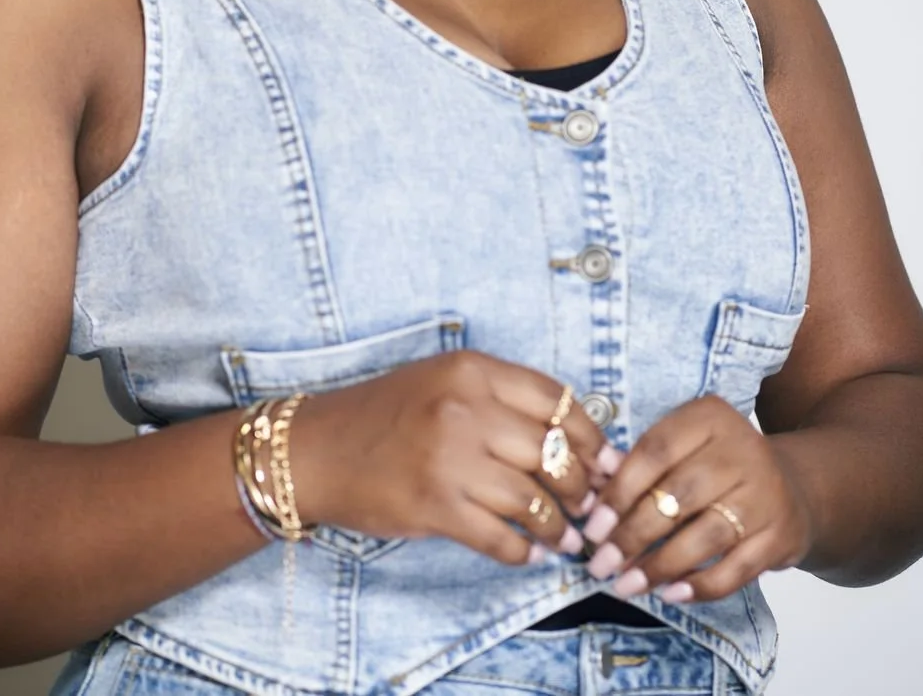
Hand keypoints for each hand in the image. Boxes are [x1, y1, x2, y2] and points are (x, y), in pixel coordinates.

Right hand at [288, 351, 607, 564]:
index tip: (605, 461)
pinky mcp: (435, 507)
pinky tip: (529, 552)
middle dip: (580, 486)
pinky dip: (523, 551)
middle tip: (586, 504)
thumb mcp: (444, 380)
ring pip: (533, 500)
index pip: (558, 401)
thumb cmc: (386, 413)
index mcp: (472, 370)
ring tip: (564, 536)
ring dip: (558, 526)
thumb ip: (503, 400)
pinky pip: (501, 537)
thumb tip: (574, 438)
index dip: (591, 436)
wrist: (316, 449)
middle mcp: (464, 409)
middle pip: (553, 453)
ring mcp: (449, 459)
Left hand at [578, 395, 815, 603]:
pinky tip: (670, 594)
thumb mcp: (684, 445)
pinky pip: (736, 569)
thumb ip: (641, 465)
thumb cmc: (717, 464)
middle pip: (679, 495)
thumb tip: (591, 497)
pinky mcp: (781, 535)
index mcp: (710, 417)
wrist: (792, 484)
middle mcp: (743, 449)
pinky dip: (701, 586)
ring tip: (626, 585)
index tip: (592, 527)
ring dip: (660, 566)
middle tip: (601, 563)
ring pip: (706, 535)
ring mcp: (766, 493)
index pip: (656, 451)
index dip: (619, 491)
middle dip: (633, 534)